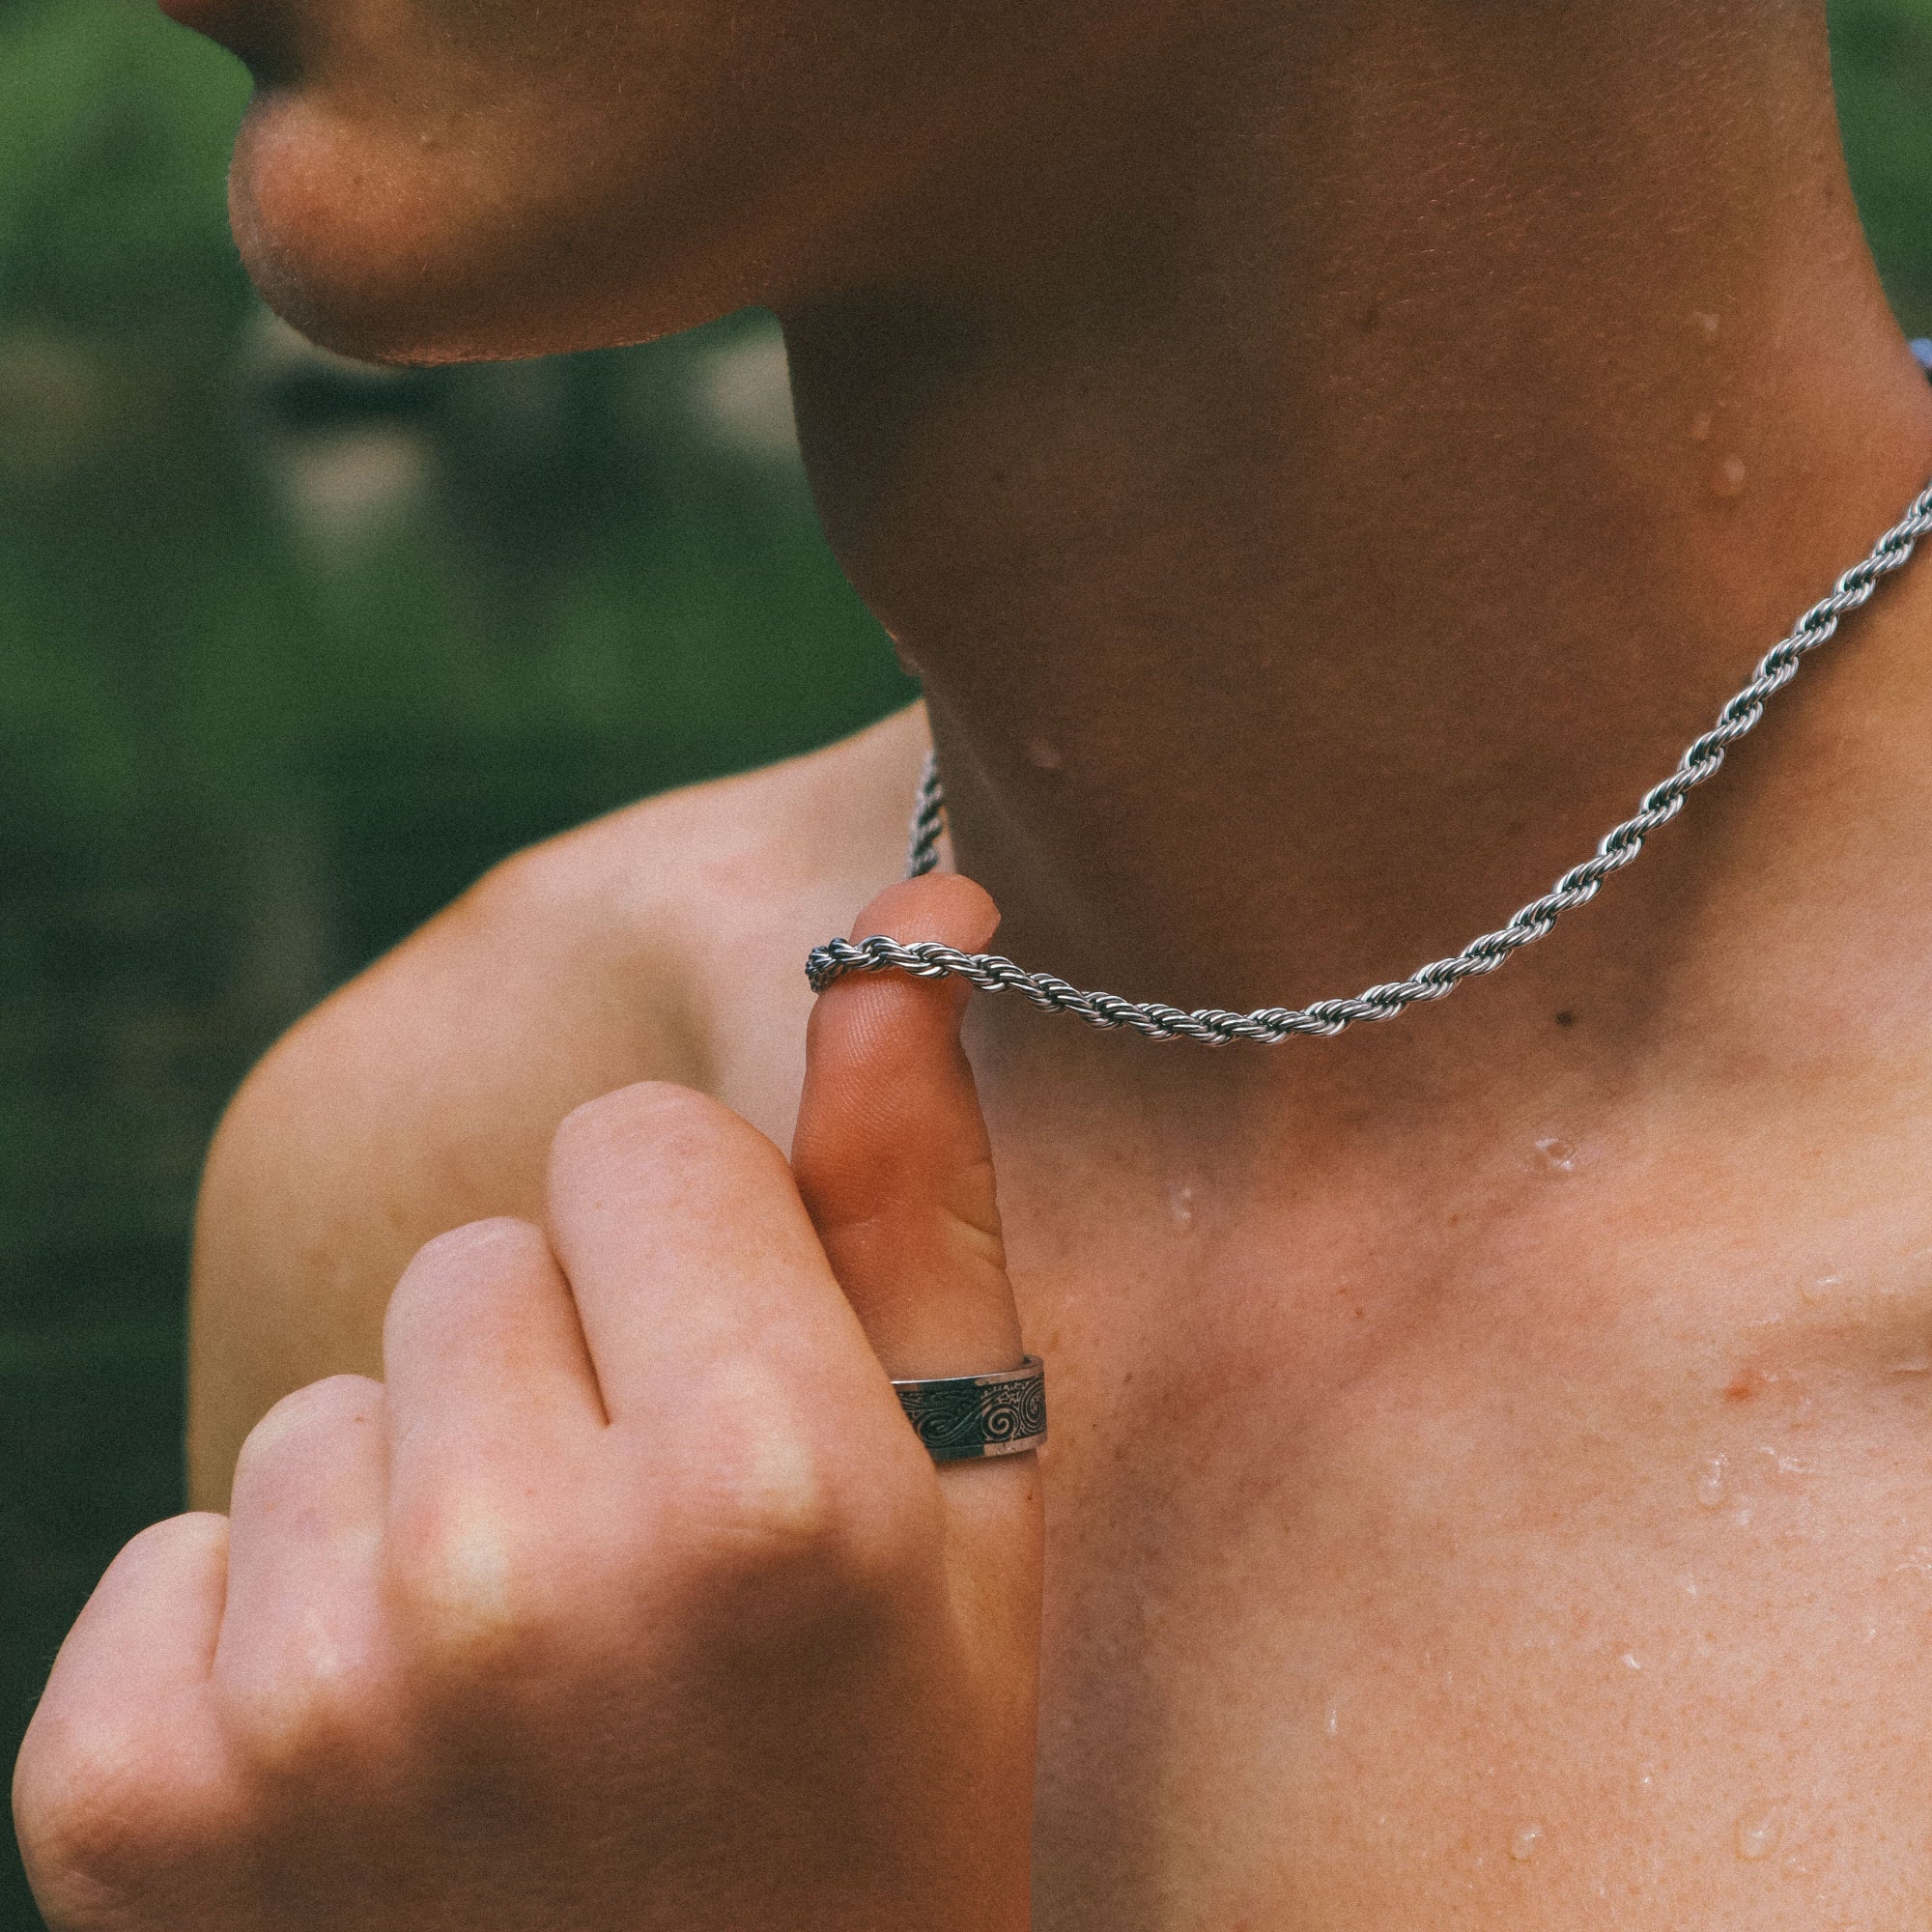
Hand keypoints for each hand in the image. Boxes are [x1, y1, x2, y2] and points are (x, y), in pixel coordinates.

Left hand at [14, 874, 1040, 1931]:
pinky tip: (386, 1771)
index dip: (704, 1267)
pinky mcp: (121, 1803)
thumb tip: (914, 923)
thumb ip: (923, 1198)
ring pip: (329, 1402)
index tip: (738, 1410)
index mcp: (762, 1489)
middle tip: (639, 1579)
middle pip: (480, 1257)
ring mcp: (298, 1704)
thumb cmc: (878, 1795)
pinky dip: (268, 1634)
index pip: (641, 1143)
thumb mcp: (968, 1514)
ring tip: (523, 1684)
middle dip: (565, 1376)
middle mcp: (513, 1580)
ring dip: (422, 1504)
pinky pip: (177, 1553)